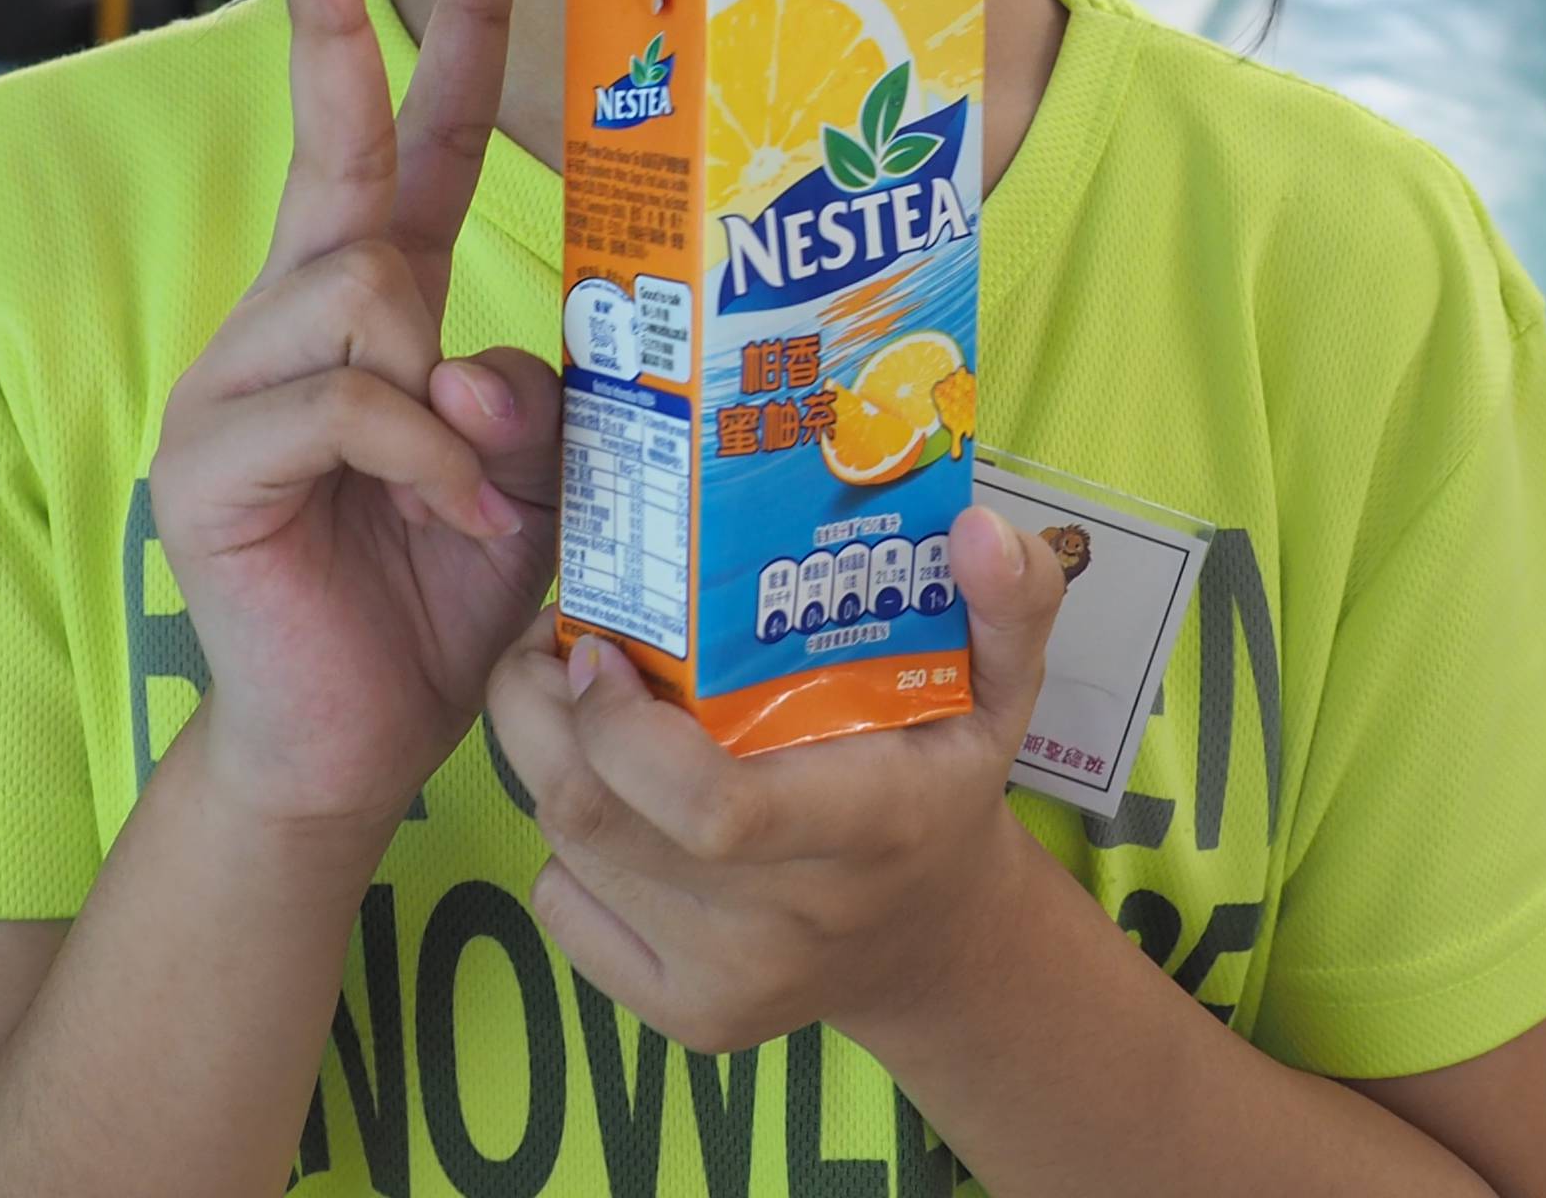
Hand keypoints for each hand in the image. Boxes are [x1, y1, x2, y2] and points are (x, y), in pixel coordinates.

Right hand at [148, 0, 562, 837]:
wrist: (353, 744)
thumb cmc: (448, 590)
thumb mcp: (539, 473)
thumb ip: (541, 391)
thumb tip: (489, 362)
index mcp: (375, 300)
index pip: (405, 137)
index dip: (429, 25)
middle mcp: (293, 316)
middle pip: (333, 151)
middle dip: (337, 23)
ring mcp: (235, 382)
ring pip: (363, 289)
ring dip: (450, 380)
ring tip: (484, 481)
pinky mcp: (209, 460)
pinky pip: (346, 402)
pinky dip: (426, 460)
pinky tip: (453, 520)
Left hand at [490, 504, 1072, 1055]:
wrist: (933, 939)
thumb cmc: (943, 786)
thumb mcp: (1002, 691)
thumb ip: (1007, 603)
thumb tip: (980, 528)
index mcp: (868, 828)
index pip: (714, 809)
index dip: (621, 728)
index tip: (601, 647)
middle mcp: (790, 923)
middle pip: (598, 818)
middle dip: (538, 714)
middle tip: (557, 644)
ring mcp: (729, 982)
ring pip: (569, 852)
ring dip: (551, 761)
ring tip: (582, 703)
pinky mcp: (683, 1017)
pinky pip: (563, 907)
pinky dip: (566, 842)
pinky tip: (618, 800)